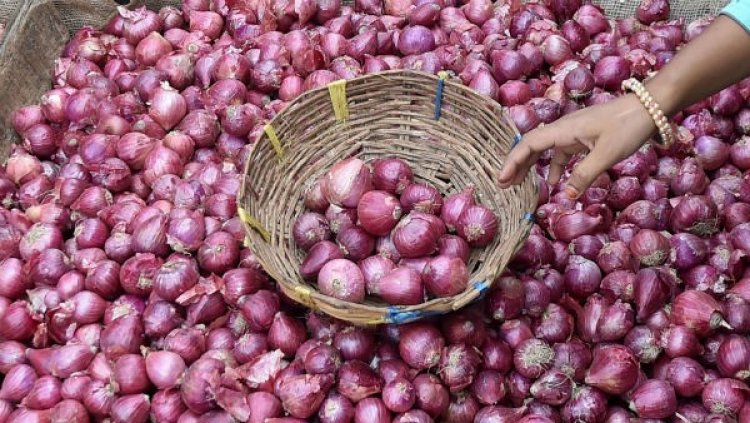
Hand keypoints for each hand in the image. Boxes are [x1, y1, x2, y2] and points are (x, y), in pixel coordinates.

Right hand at [497, 94, 656, 197]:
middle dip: (516, 165)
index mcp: (564, 130)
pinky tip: (555, 183)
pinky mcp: (585, 137)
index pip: (528, 144)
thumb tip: (564, 197)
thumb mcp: (607, 154)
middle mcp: (564, 129)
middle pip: (532, 146)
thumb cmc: (628, 126)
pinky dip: (554, 167)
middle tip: (503, 184)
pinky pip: (562, 153)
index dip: (513, 161)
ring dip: (532, 166)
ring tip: (520, 184)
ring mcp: (574, 133)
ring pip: (545, 150)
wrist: (650, 106)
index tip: (502, 179)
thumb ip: (584, 176)